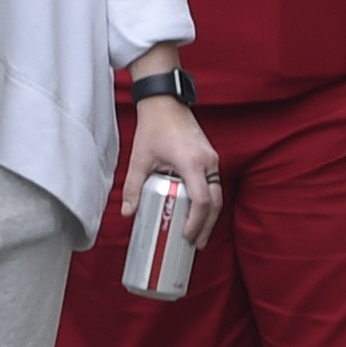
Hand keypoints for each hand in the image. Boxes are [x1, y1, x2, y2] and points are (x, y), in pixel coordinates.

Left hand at [126, 93, 224, 250]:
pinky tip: (199, 213)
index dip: (196, 222)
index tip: (187, 236)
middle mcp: (207, 162)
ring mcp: (212, 159)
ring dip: (210, 216)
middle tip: (196, 244)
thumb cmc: (154, 127)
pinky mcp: (210, 157)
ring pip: (218, 194)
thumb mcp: (140, 159)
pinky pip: (215, 185)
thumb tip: (127, 212)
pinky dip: (209, 202)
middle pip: (215, 202)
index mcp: (191, 163)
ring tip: (199, 234)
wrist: (166, 102)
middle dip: (207, 226)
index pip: (201, 200)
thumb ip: (133, 187)